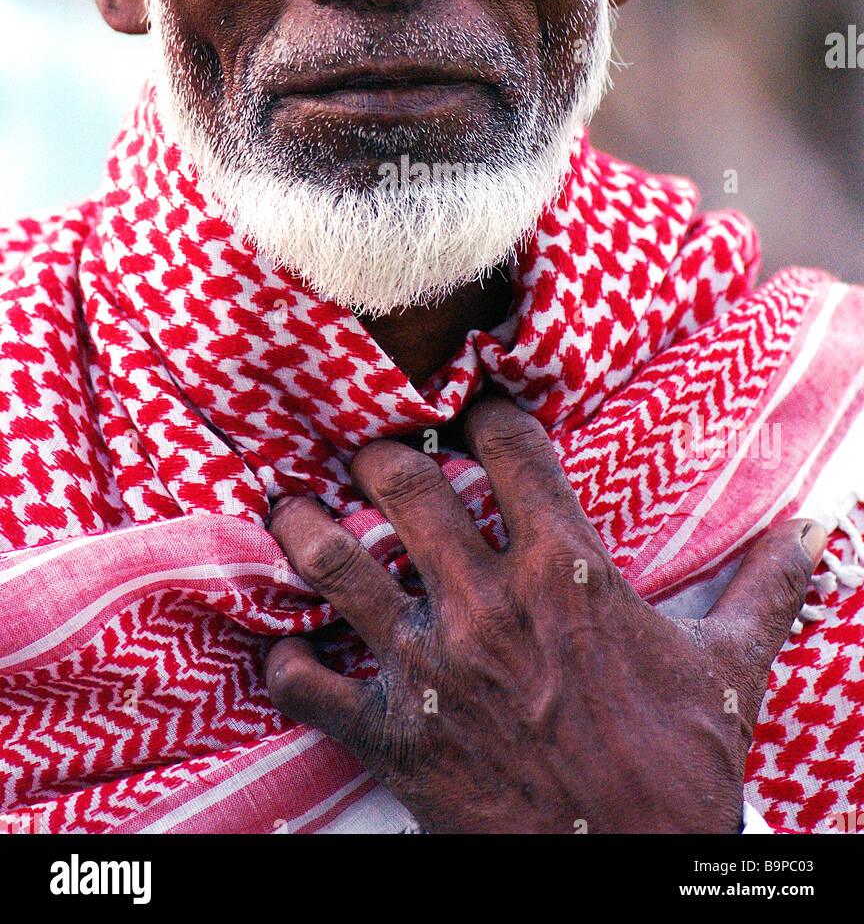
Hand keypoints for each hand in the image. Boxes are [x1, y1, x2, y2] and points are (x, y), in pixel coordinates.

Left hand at [265, 397, 825, 833]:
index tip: (477, 415)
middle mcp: (484, 602)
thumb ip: (765, 586)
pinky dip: (285, 663)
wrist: (633, 873)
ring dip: (303, 530)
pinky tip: (285, 647)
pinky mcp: (393, 735)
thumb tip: (815, 530)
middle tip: (375, 455)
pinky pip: (306, 686)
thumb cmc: (679, 766)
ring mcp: (430, 666)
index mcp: (563, 570)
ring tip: (290, 511)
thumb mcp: (733, 667)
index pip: (510, 447)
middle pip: (403, 487)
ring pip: (334, 566)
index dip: (487, 415)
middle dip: (381, 456)